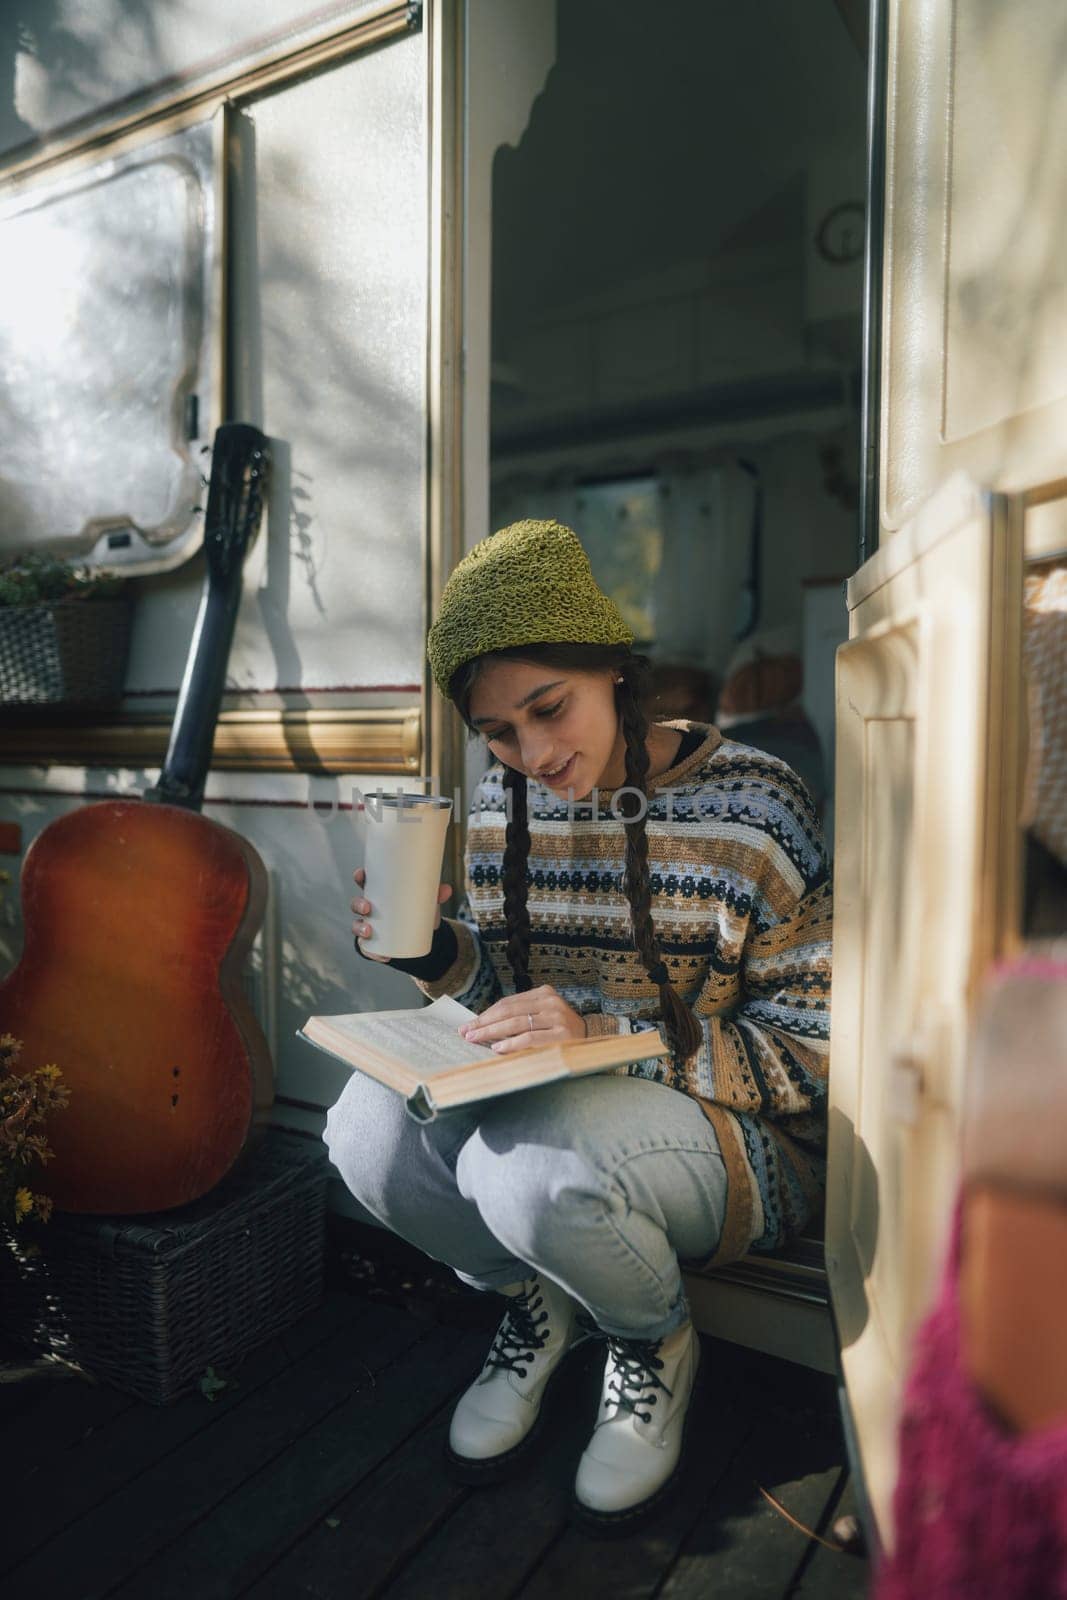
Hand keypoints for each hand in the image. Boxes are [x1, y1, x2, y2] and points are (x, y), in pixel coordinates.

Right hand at [352, 867, 451, 962]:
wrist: (422, 936)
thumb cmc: (418, 911)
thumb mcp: (426, 902)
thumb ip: (436, 895)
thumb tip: (447, 889)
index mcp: (379, 894)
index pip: (364, 883)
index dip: (359, 878)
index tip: (361, 876)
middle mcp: (370, 909)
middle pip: (356, 904)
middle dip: (358, 904)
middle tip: (367, 907)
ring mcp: (370, 926)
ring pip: (357, 925)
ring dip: (359, 928)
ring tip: (369, 931)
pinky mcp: (373, 943)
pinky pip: (367, 949)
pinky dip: (372, 953)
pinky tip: (381, 956)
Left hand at [459, 985, 587, 1052]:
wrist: (593, 1043)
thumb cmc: (560, 1032)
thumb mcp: (542, 1017)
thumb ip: (519, 1017)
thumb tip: (482, 1026)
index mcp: (544, 993)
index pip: (508, 1003)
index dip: (486, 1014)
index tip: (469, 1025)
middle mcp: (551, 1002)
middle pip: (509, 1011)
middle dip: (484, 1023)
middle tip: (466, 1033)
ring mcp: (557, 1017)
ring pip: (517, 1023)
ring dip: (492, 1032)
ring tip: (476, 1040)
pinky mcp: (562, 1035)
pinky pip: (530, 1038)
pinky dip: (512, 1044)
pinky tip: (497, 1048)